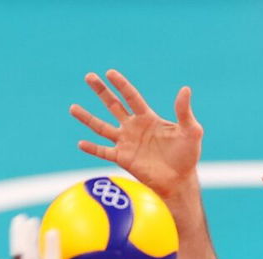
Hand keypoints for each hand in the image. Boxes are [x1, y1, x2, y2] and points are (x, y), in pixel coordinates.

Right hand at [71, 70, 201, 197]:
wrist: (180, 181)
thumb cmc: (187, 156)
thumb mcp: (190, 132)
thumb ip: (184, 112)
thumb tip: (185, 89)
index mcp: (148, 118)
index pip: (131, 97)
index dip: (121, 85)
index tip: (110, 73)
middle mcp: (133, 127)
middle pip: (113, 105)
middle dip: (101, 91)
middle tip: (88, 77)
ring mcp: (126, 142)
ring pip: (102, 127)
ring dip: (87, 118)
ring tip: (72, 107)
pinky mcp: (123, 158)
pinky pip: (104, 152)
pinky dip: (92, 149)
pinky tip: (81, 143)